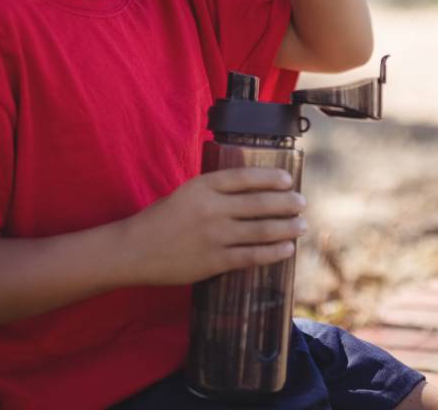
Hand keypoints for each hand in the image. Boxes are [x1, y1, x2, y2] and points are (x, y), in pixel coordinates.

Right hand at [122, 167, 306, 285]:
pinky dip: (273, 252)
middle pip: (259, 202)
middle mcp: (212, 208)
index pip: (244, 177)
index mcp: (202, 186)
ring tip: (301, 225)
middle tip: (302, 203)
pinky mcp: (215, 260)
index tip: (288, 180)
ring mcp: (215, 235)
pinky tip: (286, 249)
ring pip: (261, 230)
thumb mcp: (184, 194)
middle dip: (286, 203)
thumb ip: (212, 192)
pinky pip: (252, 256)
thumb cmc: (159, 220)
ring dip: (286, 227)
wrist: (135, 250)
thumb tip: (247, 193)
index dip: (270, 178)